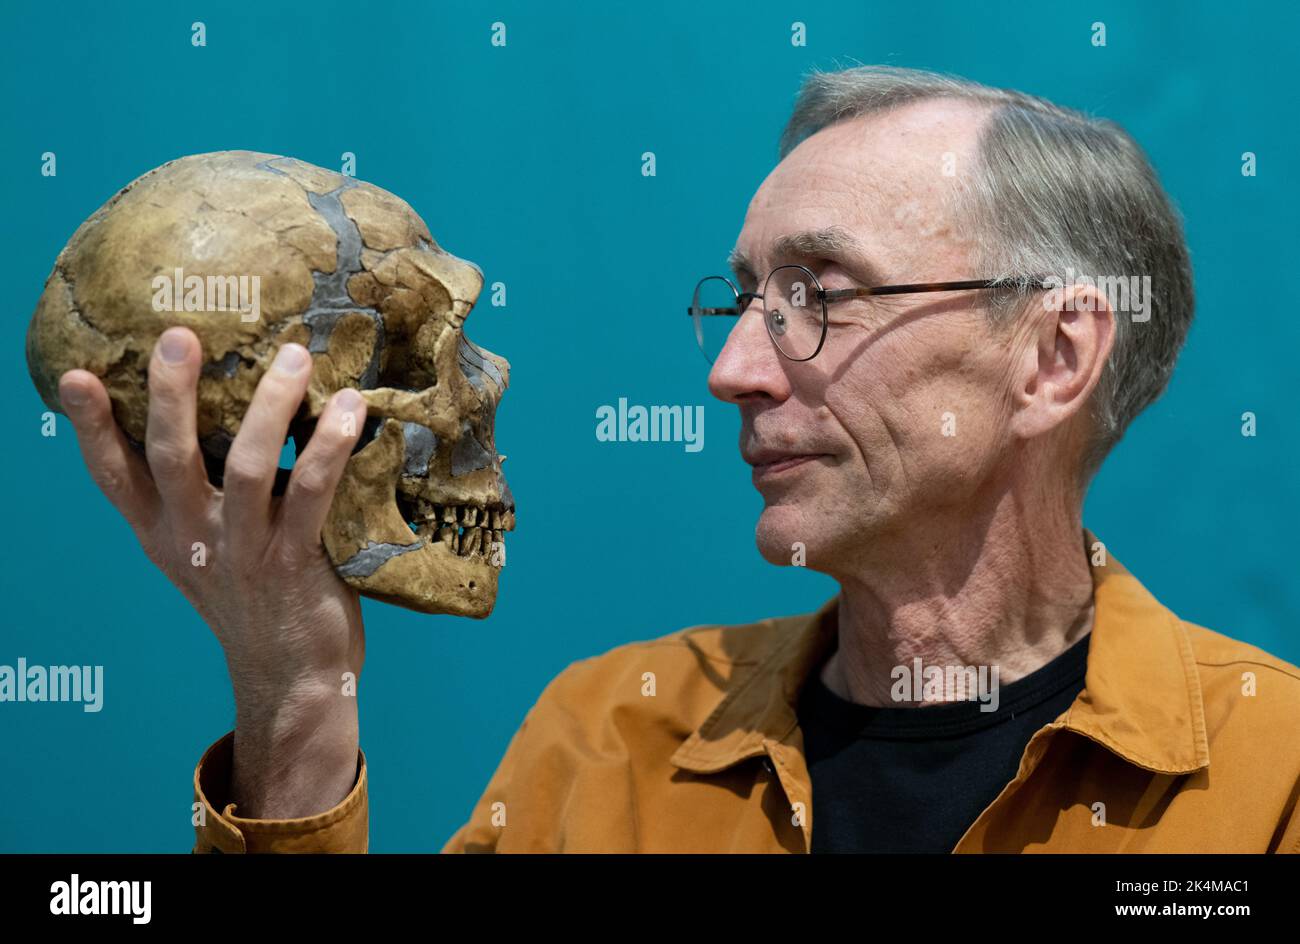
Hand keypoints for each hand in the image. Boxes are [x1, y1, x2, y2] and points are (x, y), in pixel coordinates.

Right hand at [59, 326, 366, 817]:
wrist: (293, 678)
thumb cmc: (258, 599)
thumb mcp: (211, 550)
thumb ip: (206, 497)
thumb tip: (230, 412)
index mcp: (165, 534)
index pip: (113, 476)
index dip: (92, 427)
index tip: (77, 375)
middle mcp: (194, 539)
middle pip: (169, 456)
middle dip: (171, 394)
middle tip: (179, 336)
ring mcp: (243, 551)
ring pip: (245, 465)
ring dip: (270, 406)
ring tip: (293, 356)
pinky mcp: (293, 562)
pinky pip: (310, 492)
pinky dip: (329, 447)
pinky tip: (350, 411)